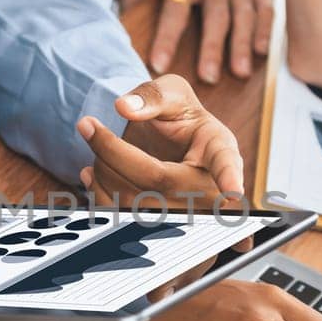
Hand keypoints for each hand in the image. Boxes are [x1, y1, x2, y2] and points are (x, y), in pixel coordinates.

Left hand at [76, 74, 243, 205]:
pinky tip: (93, 171)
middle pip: (155, 180)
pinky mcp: (159, 227)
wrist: (170, 144)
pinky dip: (98, 193)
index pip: (224, 163)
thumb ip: (152, 95)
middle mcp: (207, 189)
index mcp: (218, 150)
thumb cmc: (179, 117)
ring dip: (102, 170)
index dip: (229, 178)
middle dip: (110, 151)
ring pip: (132, 202)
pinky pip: (120, 218)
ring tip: (97, 146)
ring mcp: (184, 214)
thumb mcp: (172, 93)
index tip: (234, 193)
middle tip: (87, 124)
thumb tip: (124, 107)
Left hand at [116, 0, 274, 82]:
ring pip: (244, 14)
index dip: (166, 39)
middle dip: (213, 49)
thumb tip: (125, 31)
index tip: (159, 66)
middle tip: (209, 77)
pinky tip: (262, 51)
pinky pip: (265, 4)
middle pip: (216, 16)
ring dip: (243, 44)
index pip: (174, 11)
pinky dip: (265, 27)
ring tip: (240, 73)